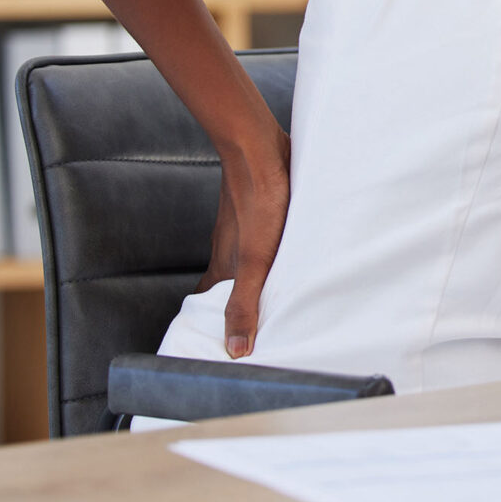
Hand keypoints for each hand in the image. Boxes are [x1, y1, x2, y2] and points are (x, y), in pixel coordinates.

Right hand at [197, 126, 291, 358]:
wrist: (258, 151)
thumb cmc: (258, 204)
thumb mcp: (255, 261)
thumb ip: (244, 303)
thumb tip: (236, 349)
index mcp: (224, 267)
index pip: (210, 305)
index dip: (215, 325)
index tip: (226, 346)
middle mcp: (228, 251)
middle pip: (229, 286)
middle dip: (240, 306)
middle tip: (259, 326)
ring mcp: (243, 229)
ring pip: (245, 262)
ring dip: (259, 279)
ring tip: (280, 295)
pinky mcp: (261, 211)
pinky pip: (263, 240)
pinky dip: (272, 254)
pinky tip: (291, 254)